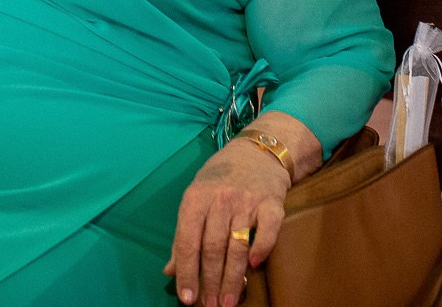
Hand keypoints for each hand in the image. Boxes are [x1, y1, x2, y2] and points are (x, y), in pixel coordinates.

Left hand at [165, 141, 289, 306]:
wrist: (258, 150)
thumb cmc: (221, 178)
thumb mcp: (195, 198)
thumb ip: (183, 234)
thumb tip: (169, 270)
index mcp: (196, 198)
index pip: (188, 241)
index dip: (187, 272)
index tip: (188, 298)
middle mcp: (220, 199)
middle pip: (212, 248)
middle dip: (210, 282)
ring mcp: (247, 200)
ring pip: (237, 245)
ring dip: (232, 278)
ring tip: (228, 301)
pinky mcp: (272, 202)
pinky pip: (267, 230)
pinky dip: (261, 248)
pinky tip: (254, 266)